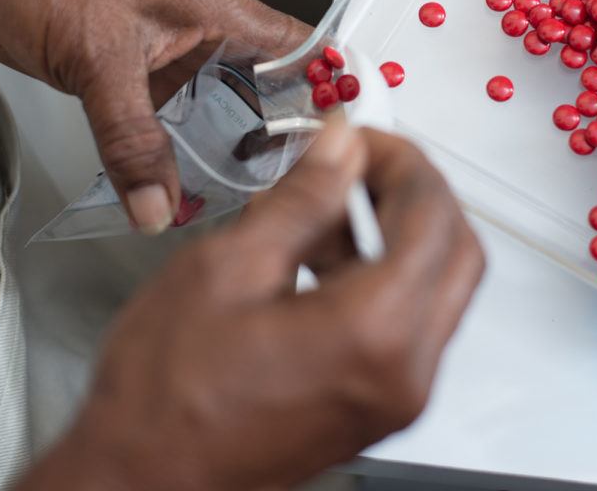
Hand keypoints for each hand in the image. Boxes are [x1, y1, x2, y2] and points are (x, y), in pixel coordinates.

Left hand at [0, 0, 308, 233]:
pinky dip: (188, 149)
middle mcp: (205, 32)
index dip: (336, 87)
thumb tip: (157, 202)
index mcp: (217, 10)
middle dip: (289, 129)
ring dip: (237, 143)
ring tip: (252, 191)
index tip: (350, 133)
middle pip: (273, 84)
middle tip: (301, 180)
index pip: (304, 47)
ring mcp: (173, 53)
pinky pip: (180, 116)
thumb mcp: (99, 61)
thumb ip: (132, 139)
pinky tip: (184, 180)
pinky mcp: (140, 72)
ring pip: (226, 104)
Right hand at [15, 122, 484, 490]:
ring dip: (399, 232)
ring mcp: (397, 395)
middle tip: (364, 163)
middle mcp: (404, 372)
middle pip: (456, 250)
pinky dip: (383, 275)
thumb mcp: (228, 269)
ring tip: (330, 205)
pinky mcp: (379, 405)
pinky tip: (322, 254)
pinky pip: (408, 323)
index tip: (360, 139)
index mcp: (373, 333)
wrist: (140, 479)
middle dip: (417, 192)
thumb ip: (302, 199)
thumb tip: (342, 148)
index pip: (431, 214)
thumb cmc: (165, 396)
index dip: (401, 159)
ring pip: (437, 286)